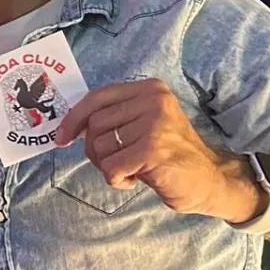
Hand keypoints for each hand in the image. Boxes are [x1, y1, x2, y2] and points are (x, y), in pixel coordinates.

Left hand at [56, 80, 265, 221]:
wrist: (209, 181)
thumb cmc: (168, 155)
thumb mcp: (142, 125)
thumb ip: (113, 117)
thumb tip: (68, 125)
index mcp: (149, 89)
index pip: (96, 98)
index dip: (73, 119)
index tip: (61, 138)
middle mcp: (153, 101)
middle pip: (94, 125)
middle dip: (95, 150)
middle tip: (116, 162)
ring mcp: (155, 124)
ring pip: (99, 147)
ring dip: (107, 166)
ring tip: (131, 169)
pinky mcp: (154, 149)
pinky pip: (110, 168)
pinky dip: (116, 180)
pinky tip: (136, 179)